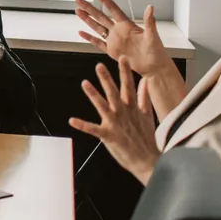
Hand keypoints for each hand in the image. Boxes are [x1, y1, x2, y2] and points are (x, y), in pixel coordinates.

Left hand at [70, 61, 160, 185]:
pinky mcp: (109, 136)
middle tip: (99, 65)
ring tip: (84, 83)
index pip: (129, 86)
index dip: (125, 72)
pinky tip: (72, 120)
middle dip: (107, 79)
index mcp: (133, 108)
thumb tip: (145, 82)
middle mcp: (124, 113)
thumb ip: (144, 97)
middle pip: (114, 92)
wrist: (148, 160)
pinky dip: (83, 125)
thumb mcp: (147, 115)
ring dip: (93, 95)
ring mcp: (116, 124)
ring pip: (103, 106)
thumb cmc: (146, 138)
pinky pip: (93, 129)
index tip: (122, 58)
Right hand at [75, 0, 169, 76]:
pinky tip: (81, 33)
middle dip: (89, 8)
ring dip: (87, 20)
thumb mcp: (153, 36)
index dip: (105, 0)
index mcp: (127, 25)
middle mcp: (119, 31)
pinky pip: (98, 43)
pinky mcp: (112, 51)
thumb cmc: (156, 51)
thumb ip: (149, 21)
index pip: (113, 9)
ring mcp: (114, 40)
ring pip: (97, 27)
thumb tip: (150, 7)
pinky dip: (89, 38)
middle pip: (101, 16)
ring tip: (78, 11)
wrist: (154, 67)